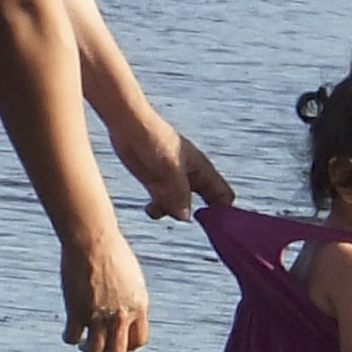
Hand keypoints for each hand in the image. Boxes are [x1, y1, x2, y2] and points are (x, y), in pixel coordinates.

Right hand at [60, 225, 151, 351]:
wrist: (93, 239)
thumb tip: (126, 310)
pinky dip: (69, 338)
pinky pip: (72, 337)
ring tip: (83, 343)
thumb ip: (130, 297)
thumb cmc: (111, 250)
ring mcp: (99, 315)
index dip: (128, 346)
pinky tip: (68, 333)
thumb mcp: (131, 277)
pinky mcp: (77, 311)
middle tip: (98, 348)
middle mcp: (121, 315)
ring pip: (95, 350)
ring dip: (89, 350)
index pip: (139, 341)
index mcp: (138, 306)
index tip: (118, 340)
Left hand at [112, 113, 233, 220]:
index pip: (223, 196)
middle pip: (205, 205)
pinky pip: (163, 205)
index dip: (222, 212)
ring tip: (158, 207)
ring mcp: (173, 182)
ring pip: (181, 208)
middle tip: (183, 220)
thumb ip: (180, 194)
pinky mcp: (156, 184)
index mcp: (202, 171)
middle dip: (198, 217)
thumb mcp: (170, 169)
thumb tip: (185, 218)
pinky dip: (158, 210)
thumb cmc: (154, 140)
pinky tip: (149, 208)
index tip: (209, 225)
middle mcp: (191, 178)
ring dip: (172, 213)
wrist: (129, 126)